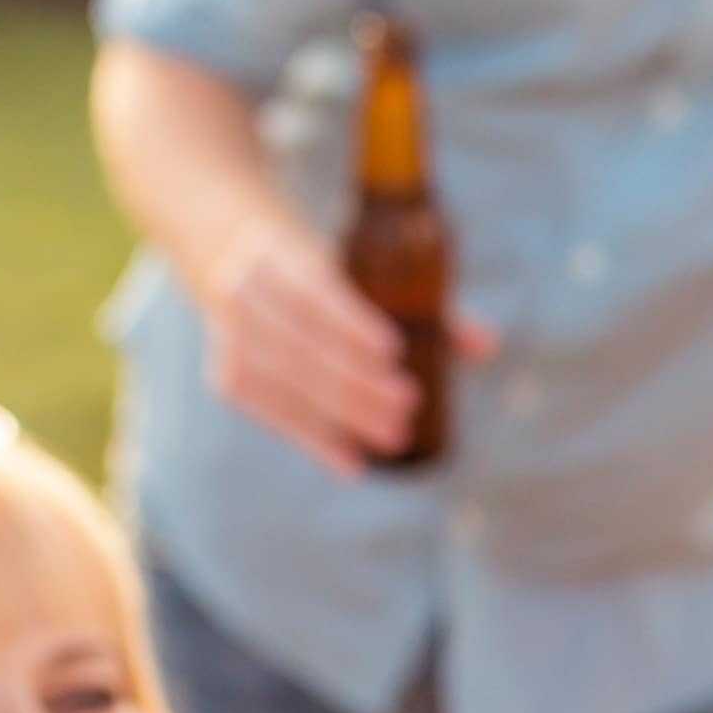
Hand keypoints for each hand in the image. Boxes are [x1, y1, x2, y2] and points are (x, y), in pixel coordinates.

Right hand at [179, 208, 486, 476]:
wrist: (230, 249)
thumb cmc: (322, 266)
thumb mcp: (362, 266)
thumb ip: (424, 304)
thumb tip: (487, 346)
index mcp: (281, 254)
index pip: (314, 292)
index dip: (351, 324)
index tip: (394, 352)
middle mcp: (245, 291)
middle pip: (300, 346)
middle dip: (353, 383)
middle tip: (407, 410)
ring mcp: (228, 333)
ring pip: (282, 383)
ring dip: (338, 418)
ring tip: (392, 439)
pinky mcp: (225, 372)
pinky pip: (268, 411)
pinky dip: (312, 440)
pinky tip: (352, 463)